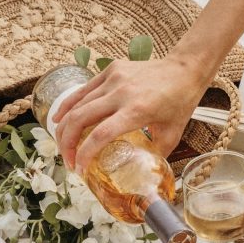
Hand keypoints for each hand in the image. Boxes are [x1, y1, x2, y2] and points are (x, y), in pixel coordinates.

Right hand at [53, 56, 207, 175]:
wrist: (184, 69)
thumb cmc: (180, 102)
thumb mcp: (172, 134)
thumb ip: (155, 154)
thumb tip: (142, 173)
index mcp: (137, 111)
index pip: (101, 134)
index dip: (85, 154)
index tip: (79, 169)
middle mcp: (122, 93)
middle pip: (80, 119)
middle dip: (67, 144)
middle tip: (68, 161)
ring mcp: (113, 79)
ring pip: (77, 104)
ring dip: (64, 127)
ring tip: (63, 145)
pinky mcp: (110, 70)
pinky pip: (83, 90)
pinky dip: (69, 106)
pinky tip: (59, 119)